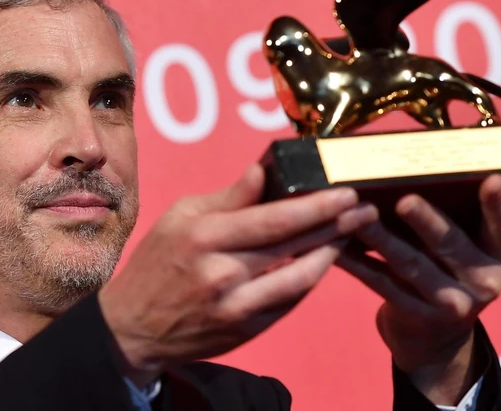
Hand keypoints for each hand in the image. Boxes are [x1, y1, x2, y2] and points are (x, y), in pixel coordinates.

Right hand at [98, 164, 377, 386]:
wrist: (134, 327)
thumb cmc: (157, 262)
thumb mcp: (180, 217)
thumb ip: (227, 197)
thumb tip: (263, 169)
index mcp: (204, 236)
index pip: (273, 217)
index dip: (316, 205)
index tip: (346, 191)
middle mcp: (222, 272)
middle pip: (294, 244)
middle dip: (337, 224)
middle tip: (366, 208)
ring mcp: (237, 305)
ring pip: (300, 277)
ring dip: (332, 252)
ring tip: (353, 232)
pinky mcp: (246, 330)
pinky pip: (290, 300)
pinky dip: (311, 278)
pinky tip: (324, 259)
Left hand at [337, 174, 500, 402]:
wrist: (437, 338)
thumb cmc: (450, 272)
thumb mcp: (469, 253)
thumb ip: (459, 221)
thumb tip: (417, 171)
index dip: (499, 205)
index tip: (491, 178)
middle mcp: (483, 281)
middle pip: (451, 244)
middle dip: (427, 221)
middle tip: (405, 200)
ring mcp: (451, 303)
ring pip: (411, 264)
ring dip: (382, 238)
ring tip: (360, 217)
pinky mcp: (416, 314)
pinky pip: (383, 283)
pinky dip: (359, 263)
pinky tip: (338, 247)